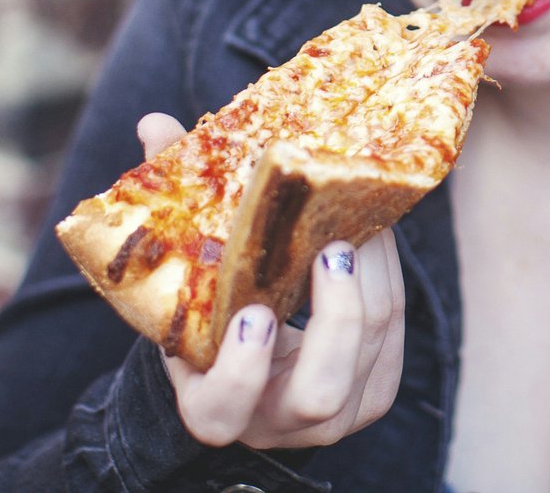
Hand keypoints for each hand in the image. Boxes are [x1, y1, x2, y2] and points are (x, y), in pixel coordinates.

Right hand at [134, 113, 405, 449]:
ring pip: (369, 353)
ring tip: (358, 222)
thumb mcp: (182, 281)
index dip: (243, 369)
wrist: (246, 360)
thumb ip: (171, 209)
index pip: (224, 408)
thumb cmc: (207, 315)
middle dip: (335, 319)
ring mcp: (334, 416)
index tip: (254, 315)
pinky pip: (394, 334)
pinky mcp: (376, 389)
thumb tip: (155, 125)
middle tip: (334, 249)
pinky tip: (373, 233)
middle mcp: (276, 424)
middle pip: (318, 393)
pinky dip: (388, 278)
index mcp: (213, 407)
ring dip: (371, 280)